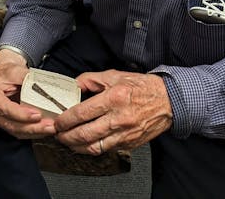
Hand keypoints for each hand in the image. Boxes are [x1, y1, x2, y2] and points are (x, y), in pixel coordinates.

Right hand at [0, 50, 55, 138]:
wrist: (4, 76)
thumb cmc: (7, 73)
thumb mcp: (15, 71)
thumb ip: (26, 77)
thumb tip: (42, 85)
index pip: (5, 108)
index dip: (21, 114)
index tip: (37, 115)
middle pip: (12, 124)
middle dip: (32, 127)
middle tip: (49, 125)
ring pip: (17, 131)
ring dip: (35, 132)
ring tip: (51, 128)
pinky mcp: (6, 125)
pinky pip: (20, 132)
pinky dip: (33, 133)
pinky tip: (45, 130)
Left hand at [54, 70, 171, 154]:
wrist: (168, 102)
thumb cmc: (142, 87)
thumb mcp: (114, 75)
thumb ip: (90, 79)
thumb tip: (72, 85)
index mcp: (114, 98)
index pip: (82, 113)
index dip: (65, 120)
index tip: (56, 121)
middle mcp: (119, 118)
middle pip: (85, 134)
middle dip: (66, 136)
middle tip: (56, 133)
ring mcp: (125, 134)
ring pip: (94, 147)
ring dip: (76, 146)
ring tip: (67, 141)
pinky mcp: (129, 144)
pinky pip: (105, 150)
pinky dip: (91, 148)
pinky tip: (83, 144)